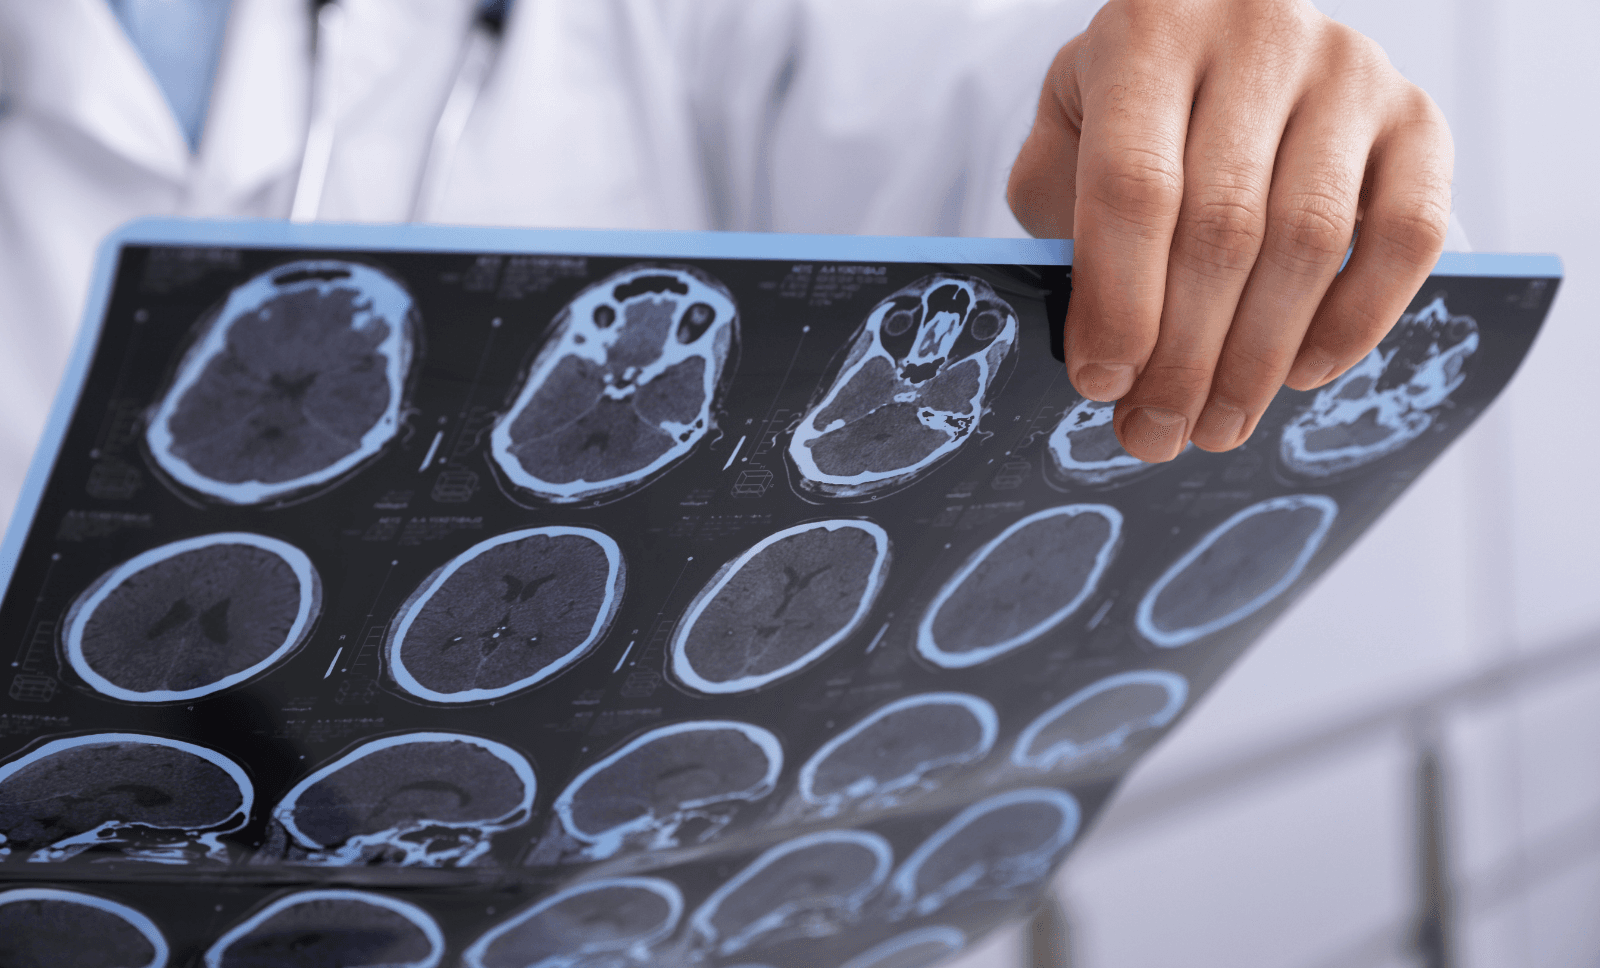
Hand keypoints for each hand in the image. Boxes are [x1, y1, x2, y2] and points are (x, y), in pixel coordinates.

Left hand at [1007, 0, 1452, 461]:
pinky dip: (1358, 321)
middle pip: (1225, 226)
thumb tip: (1104, 362)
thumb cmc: (1128, 114)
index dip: (1119, 302)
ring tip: (1218, 426)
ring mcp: (1348, 70)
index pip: (1134, 186)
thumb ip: (1065, 231)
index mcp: (1149, 32)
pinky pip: (1408, 236)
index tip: (1102, 384)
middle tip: (1158, 432)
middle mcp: (1258, 35)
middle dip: (1185, 355)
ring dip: (1259, 358)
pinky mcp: (1417, 115)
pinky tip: (1302, 374)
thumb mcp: (1064, 147)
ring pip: (1311, 240)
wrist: (1215, 39)